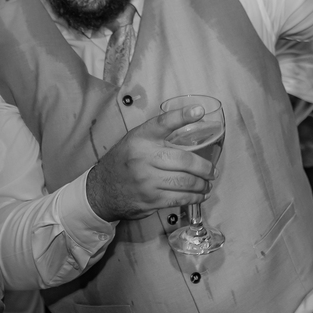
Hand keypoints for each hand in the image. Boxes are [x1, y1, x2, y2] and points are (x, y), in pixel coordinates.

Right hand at [85, 105, 216, 221]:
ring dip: (202, 184)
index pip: (163, 123)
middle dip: (204, 167)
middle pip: (184, 160)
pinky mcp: (150, 200)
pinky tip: (200, 195)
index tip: (199, 111)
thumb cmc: (124, 161)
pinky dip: (194, 198)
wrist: (101, 190)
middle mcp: (143, 158)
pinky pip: (179, 198)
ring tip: (207, 184)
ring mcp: (146, 181)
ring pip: (185, 182)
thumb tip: (192, 128)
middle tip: (212, 170)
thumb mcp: (135, 141)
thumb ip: (158, 136)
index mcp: (140, 138)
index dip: (182, 116)